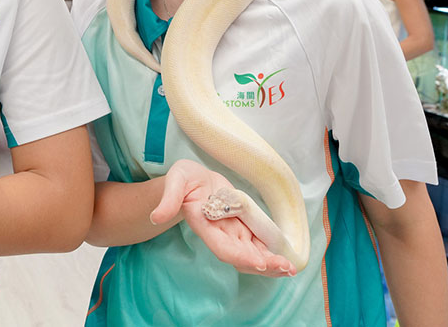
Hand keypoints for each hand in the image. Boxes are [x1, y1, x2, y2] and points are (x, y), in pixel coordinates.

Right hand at [150, 159, 295, 276]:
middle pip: (242, 255)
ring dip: (271, 263)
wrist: (192, 181)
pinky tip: (287, 258)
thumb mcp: (175, 181)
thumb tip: (157, 216)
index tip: (258, 262)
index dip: (240, 255)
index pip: (222, 246)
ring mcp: (233, 231)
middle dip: (264, 264)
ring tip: (290, 268)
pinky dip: (272, 252)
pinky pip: (258, 243)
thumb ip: (168, 199)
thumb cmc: (183, 179)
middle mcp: (220, 232)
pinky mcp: (243, 226)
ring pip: (253, 253)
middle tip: (286, 267)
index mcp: (205, 224)